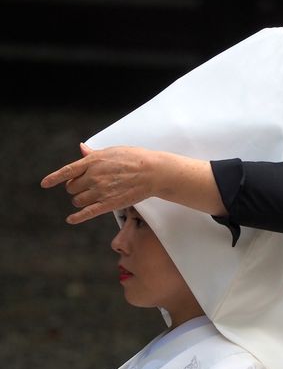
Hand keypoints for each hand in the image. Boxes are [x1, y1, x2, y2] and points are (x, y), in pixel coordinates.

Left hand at [41, 144, 225, 223]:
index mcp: (93, 161)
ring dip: (80, 200)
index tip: (45, 184)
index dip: (54, 178)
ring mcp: (100, 191)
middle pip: (72, 188)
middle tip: (87, 187)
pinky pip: (87, 212)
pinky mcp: (109, 203)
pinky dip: (77, 217)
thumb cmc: (135, 158)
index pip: (67, 171)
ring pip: (78, 200)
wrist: (152, 172)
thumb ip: (94, 154)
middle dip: (75, 188)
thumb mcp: (111, 151)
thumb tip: (81, 149)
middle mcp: (93, 176)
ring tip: (92, 196)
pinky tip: (71, 219)